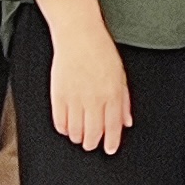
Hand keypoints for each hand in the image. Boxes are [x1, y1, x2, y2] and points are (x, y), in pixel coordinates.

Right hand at [49, 27, 132, 154]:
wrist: (78, 36)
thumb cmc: (101, 52)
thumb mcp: (120, 75)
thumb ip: (124, 101)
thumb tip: (126, 122)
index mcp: (112, 94)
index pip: (112, 127)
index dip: (111, 142)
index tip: (109, 149)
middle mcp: (94, 98)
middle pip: (92, 133)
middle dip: (92, 143)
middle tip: (92, 143)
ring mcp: (75, 98)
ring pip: (75, 131)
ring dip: (78, 138)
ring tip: (80, 136)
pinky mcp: (58, 95)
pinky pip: (59, 121)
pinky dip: (63, 128)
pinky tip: (67, 127)